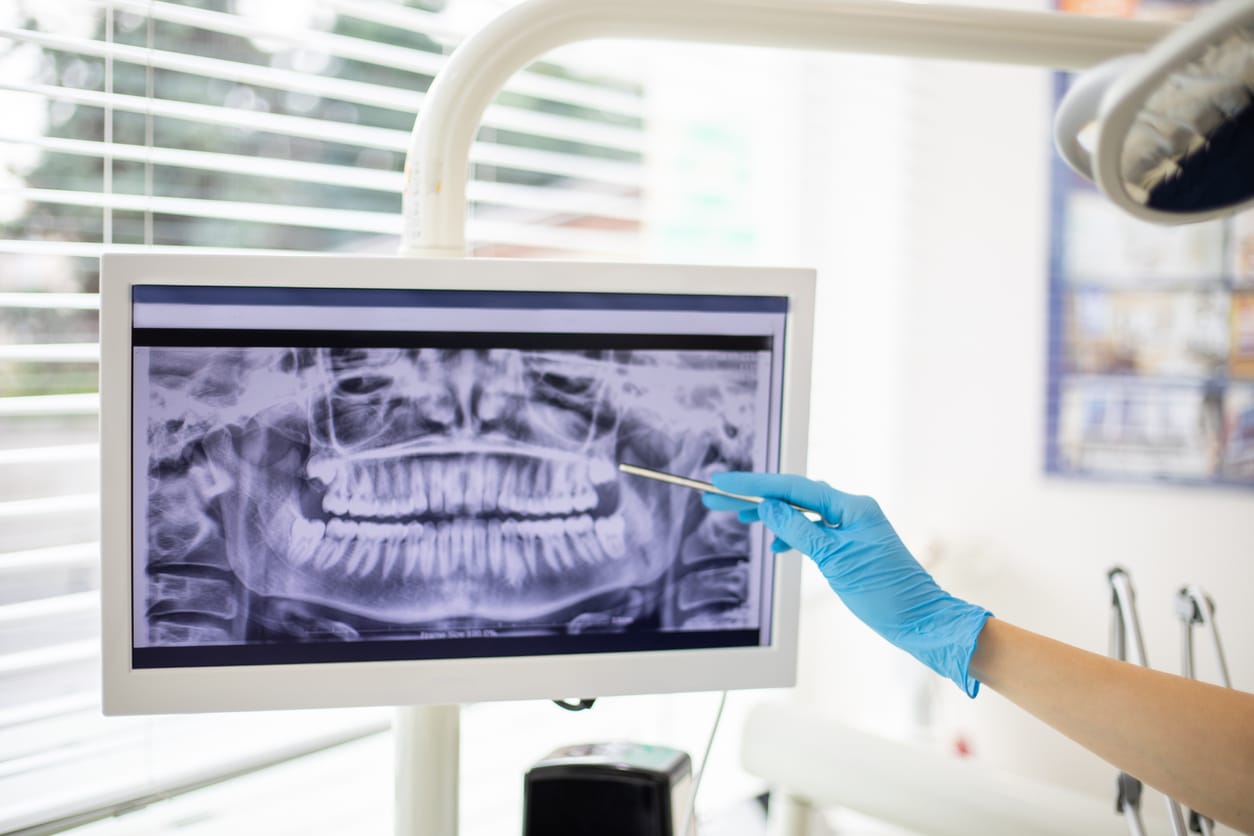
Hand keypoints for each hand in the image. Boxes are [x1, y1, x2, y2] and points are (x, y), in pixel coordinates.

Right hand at [703, 472, 991, 696]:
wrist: (921, 620)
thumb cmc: (886, 593)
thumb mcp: (834, 560)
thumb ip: (798, 530)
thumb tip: (768, 507)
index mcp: (851, 507)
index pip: (792, 488)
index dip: (754, 484)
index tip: (723, 481)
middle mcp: (852, 510)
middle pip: (793, 496)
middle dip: (754, 496)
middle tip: (716, 495)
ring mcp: (852, 528)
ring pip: (800, 513)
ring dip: (769, 514)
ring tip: (736, 513)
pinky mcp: (851, 546)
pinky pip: (813, 530)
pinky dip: (791, 534)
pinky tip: (775, 543)